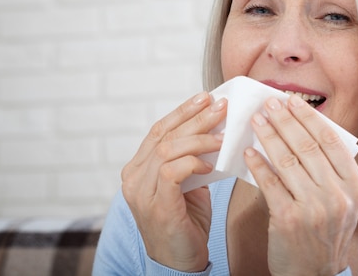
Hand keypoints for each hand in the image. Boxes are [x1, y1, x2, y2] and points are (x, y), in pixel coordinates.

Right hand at [121, 91, 226, 271]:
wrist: (178, 262)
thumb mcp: (187, 183)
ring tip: (223, 134)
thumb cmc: (185, 221)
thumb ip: (190, 159)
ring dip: (199, 138)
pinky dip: (193, 162)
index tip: (206, 97)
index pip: (160, 129)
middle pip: (165, 135)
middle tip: (221, 106)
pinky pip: (172, 172)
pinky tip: (210, 164)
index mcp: (138, 168)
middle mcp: (134, 177)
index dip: (183, 111)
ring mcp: (141, 192)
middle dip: (196, 118)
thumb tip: (214, 129)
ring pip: (168, 150)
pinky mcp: (156, 206)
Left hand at [245, 94, 357, 275]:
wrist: (315, 274)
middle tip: (270, 104)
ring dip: (269, 136)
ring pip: (288, 161)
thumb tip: (304, 131)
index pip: (331, 141)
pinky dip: (258, 164)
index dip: (309, 117)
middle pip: (308, 146)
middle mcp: (338, 195)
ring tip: (257, 121)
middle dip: (286, 120)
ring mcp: (314, 208)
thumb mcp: (343, 202)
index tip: (292, 101)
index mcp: (355, 186)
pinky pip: (270, 183)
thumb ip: (331, 171)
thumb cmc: (326, 234)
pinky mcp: (289, 219)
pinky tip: (249, 152)